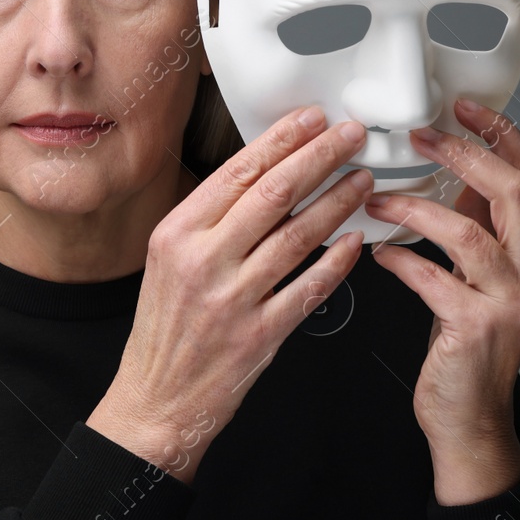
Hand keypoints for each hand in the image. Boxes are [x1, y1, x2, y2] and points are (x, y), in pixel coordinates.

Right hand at [87, 104, 375, 484]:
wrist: (156, 399)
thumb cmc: (165, 329)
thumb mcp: (168, 260)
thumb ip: (210, 221)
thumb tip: (263, 177)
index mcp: (177, 234)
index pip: (238, 172)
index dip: (282, 141)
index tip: (311, 120)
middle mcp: (203, 261)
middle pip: (274, 194)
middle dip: (320, 157)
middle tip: (350, 136)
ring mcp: (232, 299)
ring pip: (299, 236)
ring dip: (338, 203)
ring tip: (362, 181)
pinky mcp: (260, 334)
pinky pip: (309, 289)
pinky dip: (337, 262)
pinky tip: (357, 241)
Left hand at [363, 98, 519, 501]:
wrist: (472, 417)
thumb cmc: (467, 344)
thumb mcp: (480, 274)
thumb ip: (476, 224)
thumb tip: (454, 170)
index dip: (501, 133)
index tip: (462, 107)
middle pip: (514, 189)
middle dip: (463, 153)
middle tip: (419, 135)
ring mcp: (512, 300)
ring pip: (468, 232)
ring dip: (415, 208)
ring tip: (376, 199)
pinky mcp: (477, 329)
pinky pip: (433, 279)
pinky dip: (400, 261)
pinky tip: (377, 254)